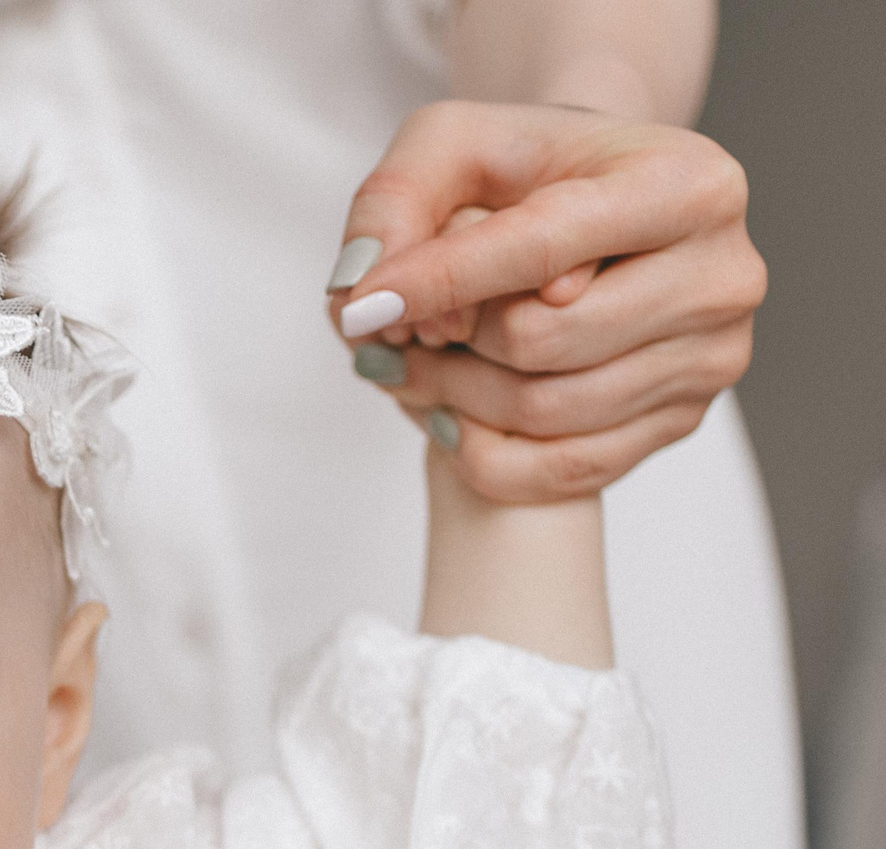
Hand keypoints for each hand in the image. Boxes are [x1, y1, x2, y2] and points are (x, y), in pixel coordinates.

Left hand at [328, 100, 763, 503]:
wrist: (599, 206)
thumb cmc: (528, 171)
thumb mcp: (451, 143)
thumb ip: (394, 200)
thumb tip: (361, 293)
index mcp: (687, 184)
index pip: (544, 248)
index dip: (441, 281)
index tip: (360, 306)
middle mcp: (721, 273)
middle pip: (539, 341)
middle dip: (447, 338)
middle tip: (395, 325)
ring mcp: (712, 355)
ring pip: (544, 411)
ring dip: (453, 394)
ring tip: (416, 357)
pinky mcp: (682, 419)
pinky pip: (561, 471)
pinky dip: (482, 449)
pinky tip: (450, 407)